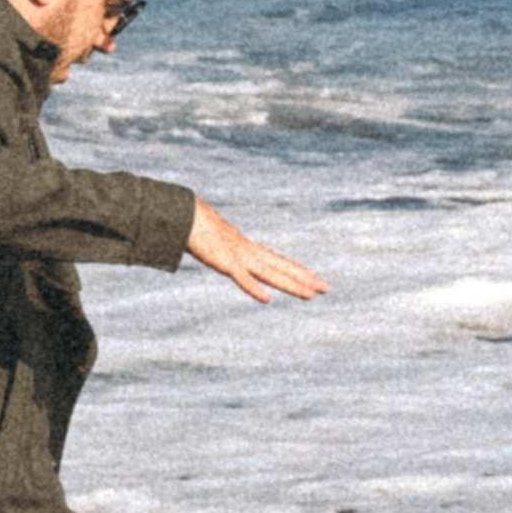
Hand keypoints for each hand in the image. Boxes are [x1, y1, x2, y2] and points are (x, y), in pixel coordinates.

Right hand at [183, 196, 328, 304]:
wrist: (184, 212)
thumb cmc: (196, 225)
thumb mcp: (213, 241)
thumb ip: (220, 248)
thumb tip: (220, 249)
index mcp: (247, 248)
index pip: (278, 261)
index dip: (297, 271)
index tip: (315, 278)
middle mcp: (249, 252)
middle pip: (282, 267)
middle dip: (304, 279)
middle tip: (327, 288)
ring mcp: (238, 257)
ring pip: (270, 274)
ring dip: (291, 285)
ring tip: (311, 295)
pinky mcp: (224, 263)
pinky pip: (241, 278)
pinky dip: (253, 289)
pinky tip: (267, 300)